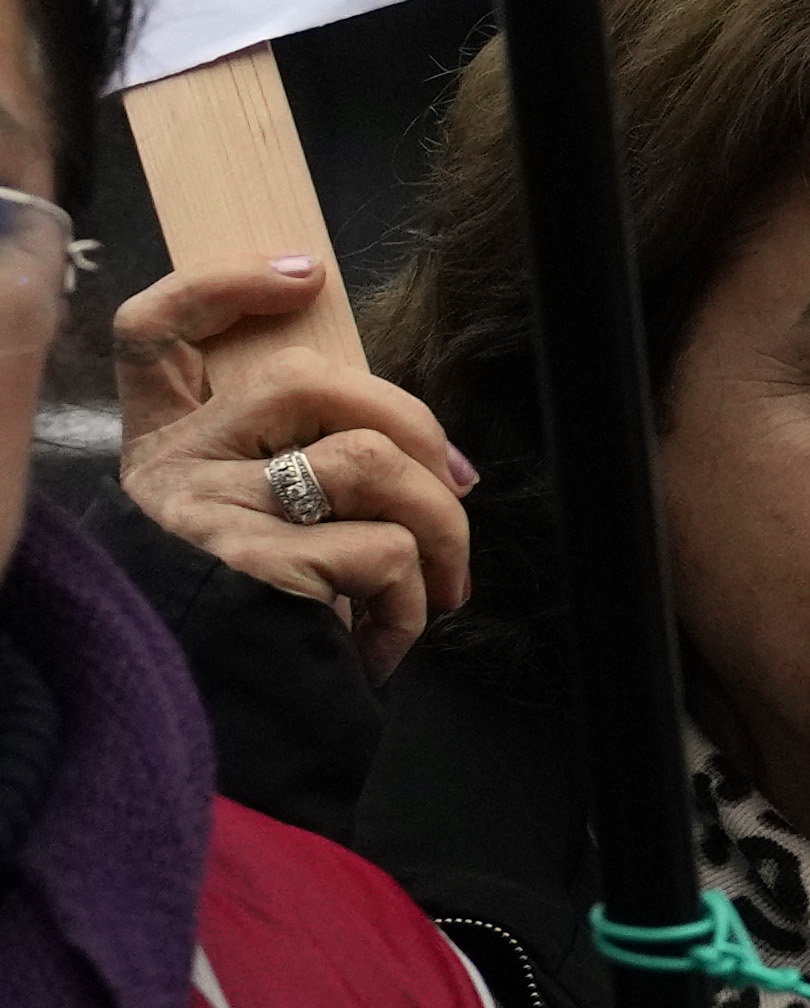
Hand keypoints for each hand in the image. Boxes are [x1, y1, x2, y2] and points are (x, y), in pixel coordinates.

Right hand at [113, 262, 470, 672]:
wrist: (230, 735)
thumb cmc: (272, 628)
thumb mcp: (274, 529)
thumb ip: (309, 466)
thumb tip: (434, 455)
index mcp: (162, 447)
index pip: (153, 331)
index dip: (220, 286)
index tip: (305, 272)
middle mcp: (166, 471)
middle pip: (303, 380)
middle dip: (416, 425)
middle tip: (458, 486)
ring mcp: (202, 517)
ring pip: (368, 461)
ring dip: (441, 526)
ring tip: (440, 585)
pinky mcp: (252, 571)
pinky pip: (382, 551)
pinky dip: (416, 600)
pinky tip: (387, 640)